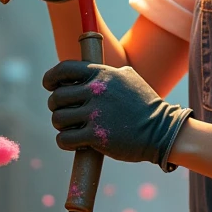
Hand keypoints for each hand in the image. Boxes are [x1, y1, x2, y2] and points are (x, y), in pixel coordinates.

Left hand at [42, 61, 192, 171]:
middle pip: (56, 97)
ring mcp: (95, 114)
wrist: (161, 130)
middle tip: (65, 112)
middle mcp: (96, 91)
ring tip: (72, 128)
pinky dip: (64, 141)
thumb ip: (108, 72)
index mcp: (102, 75)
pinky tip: (74, 142)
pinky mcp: (95, 136)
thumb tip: (90, 70)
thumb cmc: (145, 104)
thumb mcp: (129, 78)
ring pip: (58, 119)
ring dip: (61, 125)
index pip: (64, 69)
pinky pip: (64, 139)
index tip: (49, 86)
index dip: (51, 78)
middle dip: (56, 106)